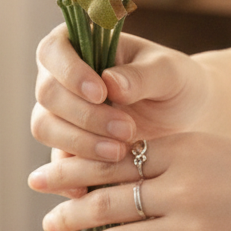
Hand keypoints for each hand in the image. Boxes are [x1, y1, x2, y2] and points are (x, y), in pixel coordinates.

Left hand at [28, 134, 230, 230]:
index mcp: (186, 147)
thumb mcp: (219, 150)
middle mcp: (186, 184)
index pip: (113, 156)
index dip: (74, 168)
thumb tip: (127, 177)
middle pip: (109, 197)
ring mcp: (200, 228)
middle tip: (46, 219)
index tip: (44, 175)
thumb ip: (175, 161)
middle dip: (70, 210)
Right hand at [31, 25, 210, 168]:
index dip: (70, 73)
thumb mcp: (168, 72)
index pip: (52, 52)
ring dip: (79, 142)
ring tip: (120, 152)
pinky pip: (55, 162)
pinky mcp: (67, 146)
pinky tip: (93, 186)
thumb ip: (141, 75)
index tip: (101, 93)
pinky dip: (70, 175)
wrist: (186, 117)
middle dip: (84, 115)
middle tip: (126, 129)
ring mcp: (60, 113)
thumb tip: (110, 83)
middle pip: (47, 93)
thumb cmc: (175, 81)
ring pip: (45, 127)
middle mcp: (61, 77)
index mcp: (79, 43)